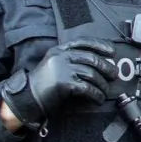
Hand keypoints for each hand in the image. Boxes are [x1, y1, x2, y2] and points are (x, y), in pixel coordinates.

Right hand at [2, 39, 116, 126]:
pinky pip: (87, 87)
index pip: (83, 42)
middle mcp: (61, 57)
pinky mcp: (64, 83)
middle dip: (106, 67)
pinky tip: (99, 99)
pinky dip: (96, 94)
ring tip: (105, 92)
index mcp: (59, 50)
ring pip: (91, 74)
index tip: (112, 52)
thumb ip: (71, 60)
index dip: (100, 45)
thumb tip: (99, 63)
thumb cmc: (44, 85)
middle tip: (114, 75)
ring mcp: (62, 69)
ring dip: (102, 84)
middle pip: (91, 58)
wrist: (27, 98)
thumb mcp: (55, 65)